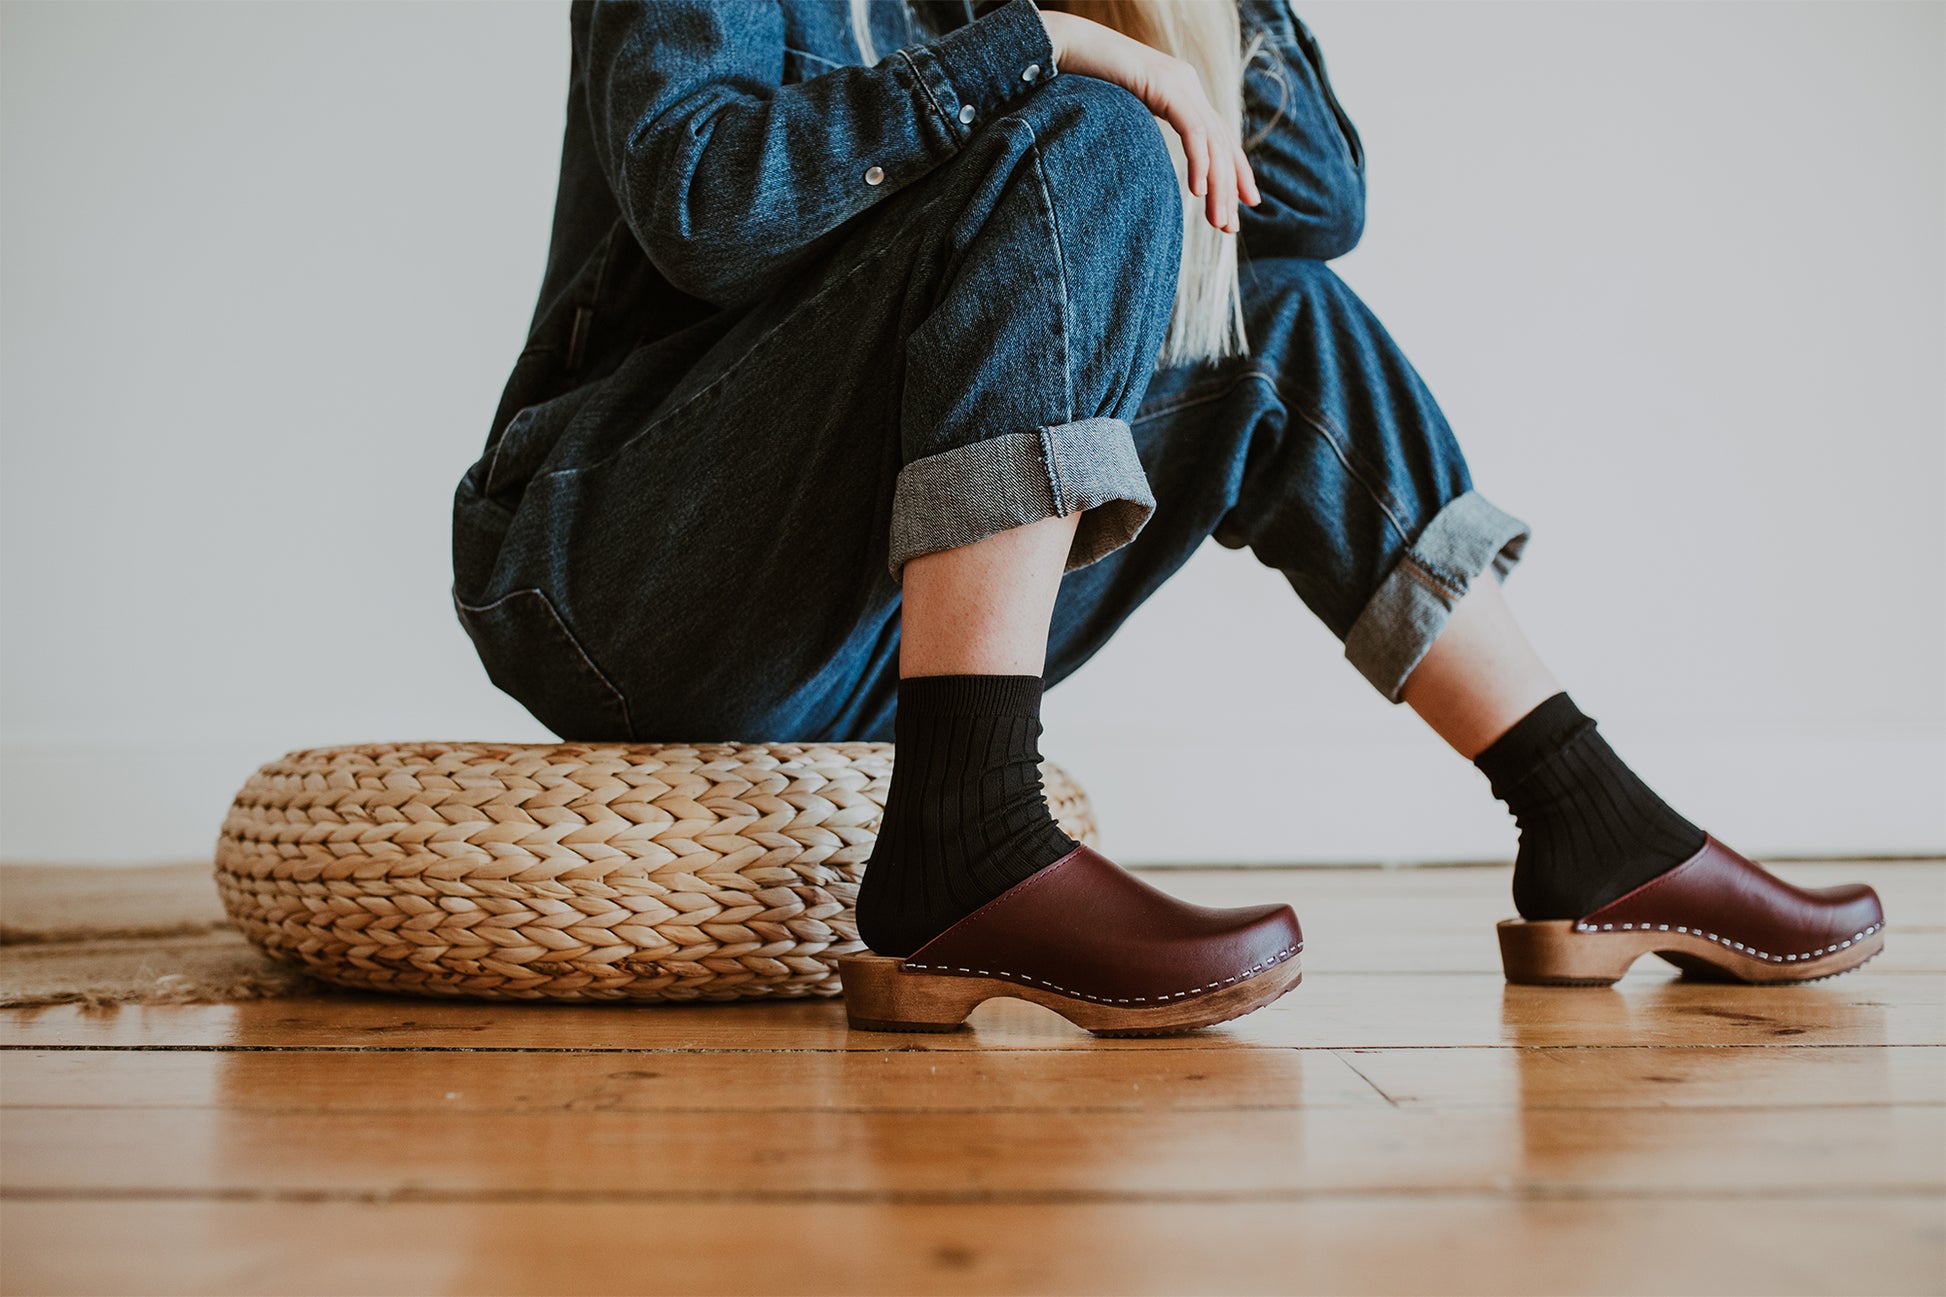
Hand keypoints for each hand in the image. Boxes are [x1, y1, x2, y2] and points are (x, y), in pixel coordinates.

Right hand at [1037, 9, 1260, 232]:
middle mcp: (1187, 85)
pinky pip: (1192, 130)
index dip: (1234, 172)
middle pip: (1223, 143)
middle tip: (1230, 228)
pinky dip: (1199, 162)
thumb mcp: (1121, 114)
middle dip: (1230, 188)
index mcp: (1180, 92)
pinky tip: (1198, 192)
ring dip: (1219, 187)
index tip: (1242, 205)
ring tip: (1219, 222)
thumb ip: (1140, 133)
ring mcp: (1179, 83)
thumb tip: (1140, 167)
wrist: (1065, 47)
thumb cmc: (1081, 83)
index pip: (1218, 137)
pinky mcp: (1165, 86)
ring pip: (1213, 142)